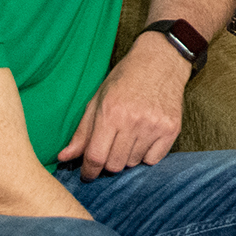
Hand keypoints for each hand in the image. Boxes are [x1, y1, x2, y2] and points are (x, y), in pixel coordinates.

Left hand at [58, 34, 188, 178]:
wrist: (160, 61)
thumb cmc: (124, 79)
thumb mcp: (97, 100)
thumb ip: (82, 132)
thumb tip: (63, 158)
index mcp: (110, 113)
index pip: (96, 157)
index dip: (88, 171)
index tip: (87, 174)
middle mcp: (133, 121)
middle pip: (114, 165)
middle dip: (107, 163)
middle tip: (109, 150)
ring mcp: (154, 126)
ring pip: (133, 163)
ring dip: (127, 157)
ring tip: (128, 138)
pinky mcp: (171, 129)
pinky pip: (153, 160)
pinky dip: (145, 155)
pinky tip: (144, 138)